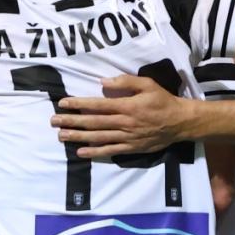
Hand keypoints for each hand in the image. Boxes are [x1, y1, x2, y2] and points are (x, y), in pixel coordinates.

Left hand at [53, 75, 190, 157]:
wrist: (180, 122)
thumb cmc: (163, 100)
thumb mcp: (148, 84)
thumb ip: (126, 81)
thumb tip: (103, 81)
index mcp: (127, 106)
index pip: (97, 105)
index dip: (79, 104)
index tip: (63, 103)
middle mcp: (124, 122)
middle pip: (93, 122)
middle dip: (72, 121)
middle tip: (54, 121)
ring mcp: (127, 137)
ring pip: (98, 137)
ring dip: (78, 137)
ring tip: (61, 136)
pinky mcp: (131, 148)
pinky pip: (110, 150)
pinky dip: (95, 152)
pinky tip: (81, 152)